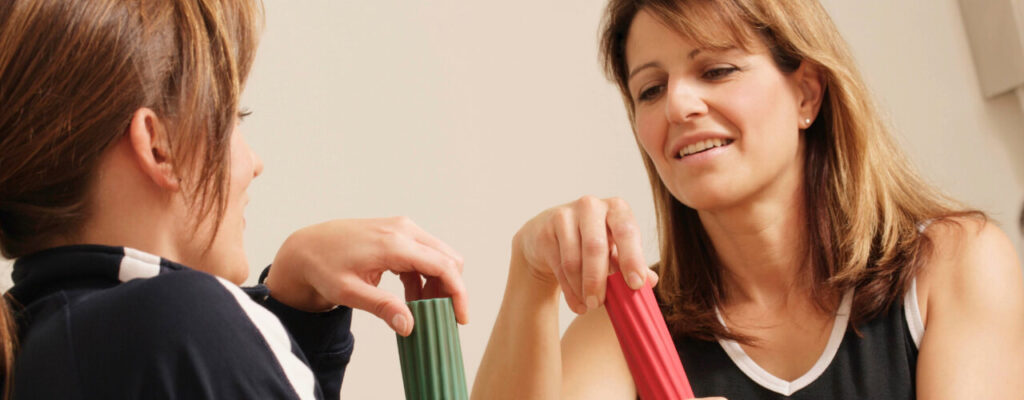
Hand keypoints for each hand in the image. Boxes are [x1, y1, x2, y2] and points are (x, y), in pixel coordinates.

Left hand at [267, 217, 466, 335]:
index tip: (460, 318)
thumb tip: (409, 325)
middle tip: (438, 317)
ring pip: (438, 256)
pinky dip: (424, 277)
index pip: (443, 266)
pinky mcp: (397, 232)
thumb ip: (382, 307)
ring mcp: (401, 228)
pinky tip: (411, 297)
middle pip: (447, 259)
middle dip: (450, 290)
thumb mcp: (349, 292)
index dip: (458, 293)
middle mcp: (403, 230)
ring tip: (421, 310)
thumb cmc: (322, 267)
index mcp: (394, 243)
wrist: (305, 248)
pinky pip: (423, 254)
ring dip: (437, 284)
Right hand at [513, 196, 655, 313]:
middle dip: (598, 280)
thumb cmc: (592, 243)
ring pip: (573, 260)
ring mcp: (565, 215)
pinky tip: (577, 304)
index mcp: (616, 208)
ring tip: (589, 305)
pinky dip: (569, 290)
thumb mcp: (616, 250)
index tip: (635, 284)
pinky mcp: (545, 230)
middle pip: (595, 246)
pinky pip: (558, 266)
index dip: (632, 258)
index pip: (627, 231)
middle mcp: (591, 206)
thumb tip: (651, 281)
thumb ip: (634, 263)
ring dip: (582, 288)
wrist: (550, 236)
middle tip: (600, 304)